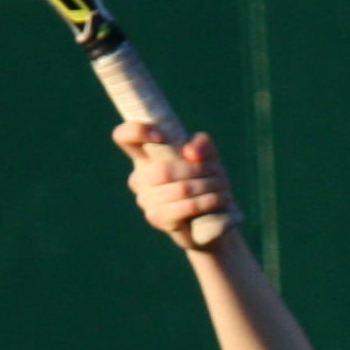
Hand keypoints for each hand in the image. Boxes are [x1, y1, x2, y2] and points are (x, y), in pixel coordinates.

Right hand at [116, 120, 234, 248]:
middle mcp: (139, 177)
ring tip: (224, 186)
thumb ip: (202, 145)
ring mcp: (145, 199)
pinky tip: (219, 200)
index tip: (162, 136)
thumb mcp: (207, 156)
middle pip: (165, 170)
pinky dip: (206, 202)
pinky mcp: (157, 218)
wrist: (209, 218)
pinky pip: (183, 208)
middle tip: (220, 173)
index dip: (137, 131)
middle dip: (197, 170)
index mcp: (145, 157)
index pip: (124, 137)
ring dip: (208, 187)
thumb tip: (191, 153)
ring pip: (180, 189)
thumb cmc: (204, 180)